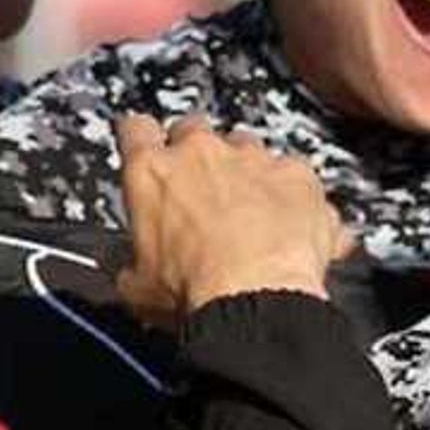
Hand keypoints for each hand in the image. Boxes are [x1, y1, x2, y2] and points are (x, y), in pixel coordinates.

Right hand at [115, 116, 345, 326]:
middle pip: (195, 131)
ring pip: (247, 147)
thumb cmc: (195, 291)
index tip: (148, 150)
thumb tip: (131, 274)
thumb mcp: (138, 286)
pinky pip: (296, 176)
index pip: (136, 131)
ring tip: (252, 217)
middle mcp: (202, 152)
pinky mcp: (298, 175)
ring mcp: (254, 159)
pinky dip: (295, 198)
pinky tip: (293, 229)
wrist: (256, 299)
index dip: (141, 140)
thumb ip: (132, 262)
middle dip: (197, 157)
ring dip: (247, 173)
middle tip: (203, 195)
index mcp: (151, 171)